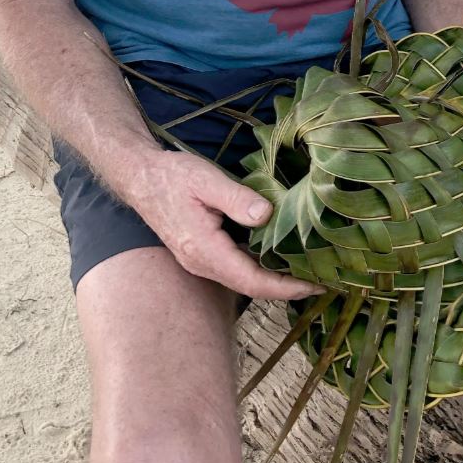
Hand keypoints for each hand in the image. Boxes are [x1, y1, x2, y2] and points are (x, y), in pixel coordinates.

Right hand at [122, 149, 320, 300]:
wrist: (140, 177)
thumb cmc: (172, 176)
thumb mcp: (207, 180)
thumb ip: (237, 199)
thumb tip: (268, 216)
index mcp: (204, 249)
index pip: (251, 280)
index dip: (285, 287)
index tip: (315, 286)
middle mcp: (201, 263)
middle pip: (250, 286)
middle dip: (286, 287)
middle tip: (323, 279)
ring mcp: (200, 260)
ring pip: (242, 279)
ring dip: (274, 279)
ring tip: (307, 270)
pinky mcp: (201, 253)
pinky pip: (235, 268)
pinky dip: (259, 267)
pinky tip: (277, 255)